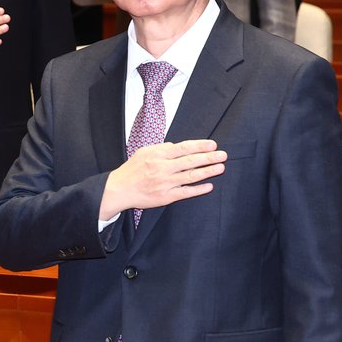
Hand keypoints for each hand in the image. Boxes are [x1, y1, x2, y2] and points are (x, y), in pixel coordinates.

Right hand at [99, 139, 225, 218]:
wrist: (119, 189)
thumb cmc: (131, 170)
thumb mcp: (143, 153)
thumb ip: (161, 148)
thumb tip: (177, 146)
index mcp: (157, 155)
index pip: (183, 148)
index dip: (199, 146)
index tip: (212, 144)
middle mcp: (162, 168)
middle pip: (190, 161)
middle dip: (208, 157)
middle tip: (223, 155)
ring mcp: (164, 183)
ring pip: (190, 176)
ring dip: (208, 171)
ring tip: (220, 167)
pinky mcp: (165, 197)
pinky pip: (185, 192)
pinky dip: (198, 189)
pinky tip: (209, 186)